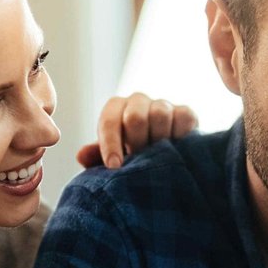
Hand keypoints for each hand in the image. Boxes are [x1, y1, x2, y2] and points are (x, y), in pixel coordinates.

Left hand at [76, 92, 197, 168]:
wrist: (165, 158)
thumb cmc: (132, 158)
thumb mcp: (113, 159)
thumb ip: (96, 157)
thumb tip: (82, 156)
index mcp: (116, 109)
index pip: (109, 120)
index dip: (110, 144)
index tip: (115, 166)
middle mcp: (138, 101)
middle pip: (135, 117)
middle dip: (136, 144)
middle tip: (140, 162)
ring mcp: (162, 105)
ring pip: (160, 115)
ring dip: (158, 141)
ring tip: (158, 158)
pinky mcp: (185, 113)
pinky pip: (182, 118)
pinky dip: (179, 135)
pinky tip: (176, 150)